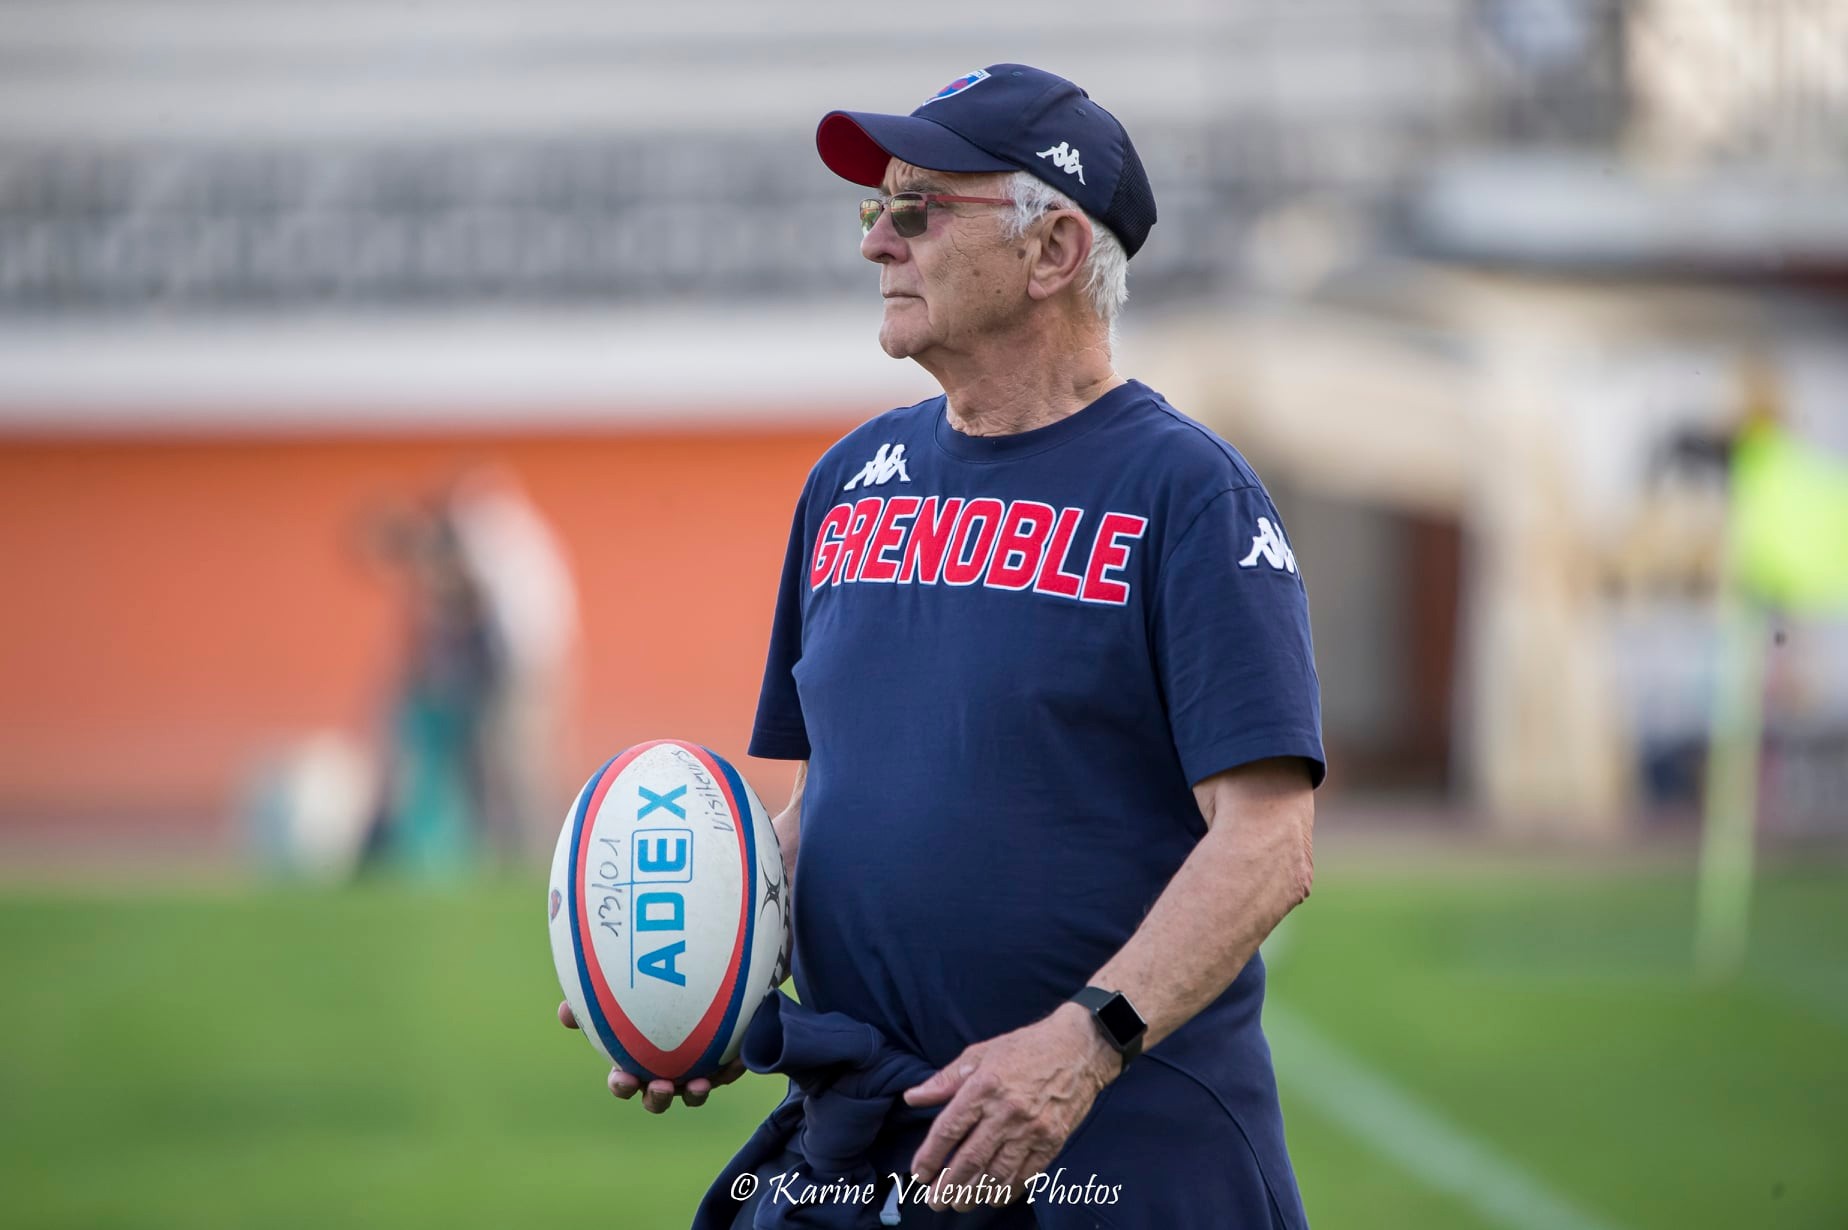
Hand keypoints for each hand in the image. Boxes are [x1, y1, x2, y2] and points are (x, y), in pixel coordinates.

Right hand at [557, 1000, 744, 1112]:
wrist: (701, 980)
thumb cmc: (652, 989)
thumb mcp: (622, 992)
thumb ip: (594, 1001)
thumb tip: (563, 1011)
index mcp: (637, 1061)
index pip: (623, 1081)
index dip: (622, 1085)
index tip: (623, 1077)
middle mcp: (665, 1071)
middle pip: (656, 1097)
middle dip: (656, 1098)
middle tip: (660, 1086)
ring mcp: (695, 1070)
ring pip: (693, 1093)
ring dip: (694, 1093)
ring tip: (699, 1083)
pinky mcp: (724, 1063)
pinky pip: (728, 1070)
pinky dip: (731, 1067)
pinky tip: (737, 1058)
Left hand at [901, 1003, 1118, 1209]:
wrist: (1080, 1048)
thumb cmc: (1026, 1048)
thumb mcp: (980, 1053)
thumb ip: (945, 1080)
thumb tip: (913, 1097)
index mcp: (985, 1086)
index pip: (949, 1129)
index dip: (930, 1156)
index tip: (919, 1173)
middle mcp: (1007, 1111)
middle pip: (970, 1159)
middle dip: (948, 1186)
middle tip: (934, 1201)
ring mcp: (1032, 1129)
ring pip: (997, 1174)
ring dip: (974, 1194)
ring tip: (959, 1204)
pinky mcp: (1052, 1141)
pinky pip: (1026, 1175)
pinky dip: (1007, 1191)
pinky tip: (992, 1196)